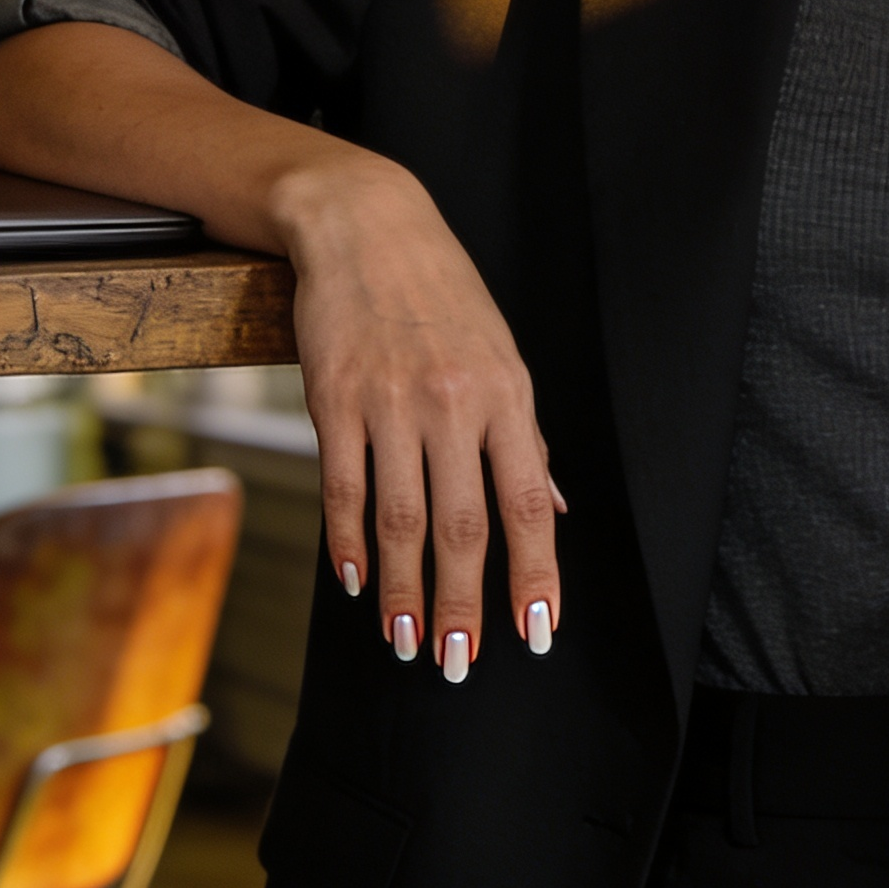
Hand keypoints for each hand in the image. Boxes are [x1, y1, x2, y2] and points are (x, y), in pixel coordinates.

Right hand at [271, 147, 563, 681]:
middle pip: (462, 526)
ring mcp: (390, 403)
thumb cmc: (442, 296)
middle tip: (460, 662)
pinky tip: (354, 581)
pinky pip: (344, 487)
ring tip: (407, 640)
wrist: (365, 225)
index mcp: (507, 397)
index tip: (536, 633)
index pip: (529, 504)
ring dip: (403, 590)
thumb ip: (526, 439)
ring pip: (399, 519)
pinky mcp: (333, 399)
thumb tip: (555, 511)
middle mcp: (454, 404)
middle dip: (464, 603)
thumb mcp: (503, 357)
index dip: (535, 575)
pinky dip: (348, 543)